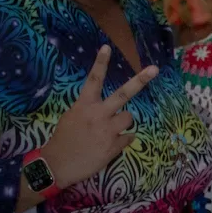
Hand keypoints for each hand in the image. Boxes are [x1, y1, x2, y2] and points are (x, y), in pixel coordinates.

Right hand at [40, 46, 159, 191]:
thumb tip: (104, 109)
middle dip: (140, 80)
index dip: (100, 63)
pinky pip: (128, 137)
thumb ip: (89, 110)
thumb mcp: (71, 117)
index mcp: (84, 105)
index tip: (107, 47)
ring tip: (108, 131)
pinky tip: (108, 145)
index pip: (93, 80)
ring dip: (123, 122)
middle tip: (154, 69)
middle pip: (123, 94)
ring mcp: (108, 130)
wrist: (56, 165)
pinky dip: (122, 140)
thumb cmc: (62, 139)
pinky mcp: (115, 146)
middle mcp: (98, 114)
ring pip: (129, 117)